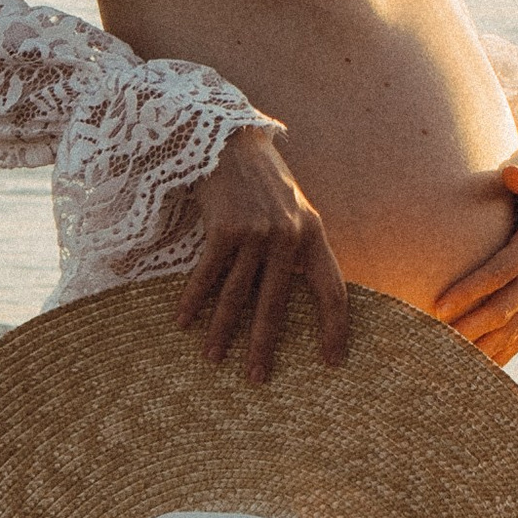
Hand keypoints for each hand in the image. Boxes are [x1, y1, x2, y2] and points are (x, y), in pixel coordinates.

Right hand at [175, 127, 350, 381]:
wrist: (228, 139)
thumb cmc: (260, 181)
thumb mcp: (292, 210)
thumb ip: (298, 246)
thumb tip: (296, 293)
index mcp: (314, 234)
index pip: (332, 290)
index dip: (335, 328)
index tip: (332, 361)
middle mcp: (289, 235)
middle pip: (276, 304)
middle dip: (263, 345)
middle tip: (257, 378)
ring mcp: (257, 232)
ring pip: (237, 296)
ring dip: (221, 331)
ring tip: (213, 359)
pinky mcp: (225, 227)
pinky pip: (207, 275)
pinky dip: (192, 300)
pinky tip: (182, 321)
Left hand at [433, 153, 517, 367]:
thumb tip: (512, 174)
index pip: (502, 270)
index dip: (473, 288)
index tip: (440, 305)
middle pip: (506, 307)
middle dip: (470, 327)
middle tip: (433, 341)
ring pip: (515, 328)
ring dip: (484, 347)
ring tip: (449, 363)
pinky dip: (504, 353)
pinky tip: (480, 371)